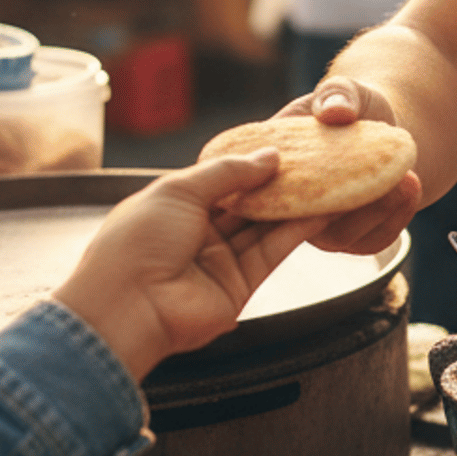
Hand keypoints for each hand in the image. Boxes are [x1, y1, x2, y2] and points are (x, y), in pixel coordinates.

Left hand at [52, 152, 323, 381]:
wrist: (127, 308)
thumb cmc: (137, 242)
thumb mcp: (179, 189)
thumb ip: (228, 171)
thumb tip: (269, 156)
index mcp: (175, 206)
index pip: (223, 180)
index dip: (252, 164)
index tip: (286, 147)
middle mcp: (199, 233)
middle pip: (249, 203)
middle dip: (280, 183)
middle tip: (314, 160)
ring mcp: (220, 260)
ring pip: (265, 226)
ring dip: (296, 205)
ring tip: (329, 179)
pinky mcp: (240, 285)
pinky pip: (273, 252)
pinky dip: (297, 231)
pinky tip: (321, 209)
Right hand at [271, 76, 421, 256]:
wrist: (382, 127)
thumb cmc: (350, 107)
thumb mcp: (345, 91)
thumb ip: (337, 95)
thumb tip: (334, 112)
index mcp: (269, 169)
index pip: (262, 188)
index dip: (287, 185)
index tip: (331, 166)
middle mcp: (288, 204)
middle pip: (303, 220)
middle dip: (342, 203)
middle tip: (382, 176)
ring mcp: (319, 227)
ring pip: (342, 236)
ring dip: (377, 212)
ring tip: (407, 179)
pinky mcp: (353, 238)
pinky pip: (371, 242)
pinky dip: (395, 219)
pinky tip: (413, 188)